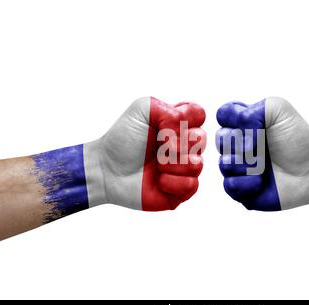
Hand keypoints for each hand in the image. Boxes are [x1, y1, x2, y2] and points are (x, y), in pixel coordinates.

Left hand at [86, 97, 206, 210]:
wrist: (106, 168)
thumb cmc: (123, 139)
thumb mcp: (141, 109)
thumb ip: (168, 110)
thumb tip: (181, 135)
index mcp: (178, 124)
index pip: (199, 115)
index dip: (185, 119)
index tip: (164, 126)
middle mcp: (185, 145)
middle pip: (202, 139)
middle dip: (176, 143)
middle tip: (157, 147)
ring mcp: (184, 168)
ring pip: (198, 164)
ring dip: (172, 163)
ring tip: (156, 164)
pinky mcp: (181, 190)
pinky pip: (191, 185)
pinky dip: (172, 182)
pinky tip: (158, 181)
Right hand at [216, 97, 308, 209]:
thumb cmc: (298, 140)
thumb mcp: (279, 110)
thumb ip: (251, 110)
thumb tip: (239, 139)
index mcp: (245, 123)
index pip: (223, 115)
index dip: (233, 119)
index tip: (252, 124)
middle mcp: (238, 144)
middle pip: (220, 139)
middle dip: (241, 143)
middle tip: (261, 148)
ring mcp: (239, 167)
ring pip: (224, 164)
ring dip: (246, 164)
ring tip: (264, 166)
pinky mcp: (241, 189)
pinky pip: (229, 186)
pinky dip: (246, 183)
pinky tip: (261, 182)